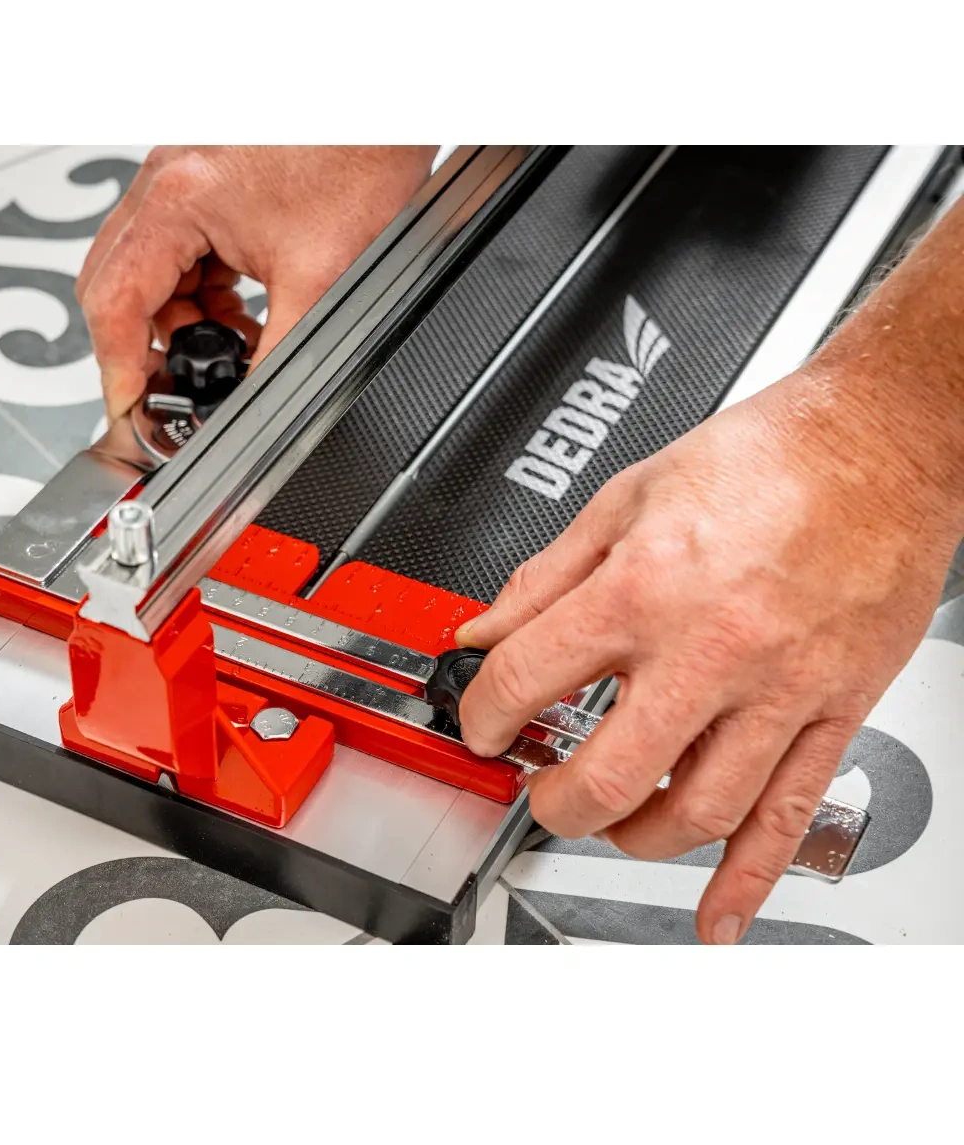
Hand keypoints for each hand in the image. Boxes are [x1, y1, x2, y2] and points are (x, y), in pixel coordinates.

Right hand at [77, 146, 437, 420]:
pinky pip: (180, 253)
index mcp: (179, 198)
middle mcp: (168, 180)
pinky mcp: (206, 185)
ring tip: (230, 346)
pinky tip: (239, 313)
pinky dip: (202, 292)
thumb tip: (255, 400)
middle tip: (174, 385)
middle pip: (116, 284)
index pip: (115, 299)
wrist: (384, 116)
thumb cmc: (357, 159)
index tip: (132, 401)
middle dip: (144, 343)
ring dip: (182, 318)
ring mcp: (183, 179)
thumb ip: (278, 352)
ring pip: (149, 272)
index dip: (119, 363)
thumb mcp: (317, 278)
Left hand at [455, 363, 961, 942]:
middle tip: (537, 793)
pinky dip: (747, 878)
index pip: (529, 678)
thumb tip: (486, 628)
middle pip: (607, 773)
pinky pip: (789, 815)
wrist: (879, 443)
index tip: (479, 724)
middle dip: (552, 802)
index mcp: (644, 586)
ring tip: (607, 823)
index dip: (481, 712)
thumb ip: (547, 575)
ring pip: (696, 812)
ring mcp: (779, 689)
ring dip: (633, 838)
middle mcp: (709, 648)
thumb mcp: (626, 496)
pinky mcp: (836, 711)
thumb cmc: (765, 457)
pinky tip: (716, 915)